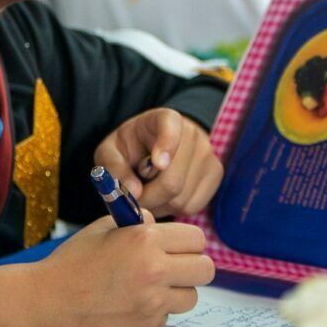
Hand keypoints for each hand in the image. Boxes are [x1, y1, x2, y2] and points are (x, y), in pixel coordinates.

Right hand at [36, 213, 213, 326]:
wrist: (48, 301)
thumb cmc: (75, 260)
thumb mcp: (106, 226)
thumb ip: (140, 223)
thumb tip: (162, 225)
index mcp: (146, 239)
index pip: (196, 238)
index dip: (187, 241)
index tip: (176, 245)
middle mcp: (156, 270)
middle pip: (205, 269)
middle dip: (192, 266)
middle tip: (173, 266)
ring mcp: (154, 302)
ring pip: (191, 296)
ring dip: (178, 291)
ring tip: (152, 287)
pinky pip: (168, 316)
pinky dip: (157, 311)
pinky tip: (133, 304)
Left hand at [94, 108, 223, 217]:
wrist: (157, 143)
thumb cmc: (131, 147)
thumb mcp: (111, 151)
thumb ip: (114, 168)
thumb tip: (133, 192)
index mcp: (165, 119)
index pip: (170, 128)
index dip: (166, 146)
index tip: (157, 163)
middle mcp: (192, 134)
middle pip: (172, 181)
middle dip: (148, 197)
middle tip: (134, 196)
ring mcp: (208, 154)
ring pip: (181, 198)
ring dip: (159, 204)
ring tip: (149, 191)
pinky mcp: (215, 174)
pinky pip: (192, 206)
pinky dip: (173, 208)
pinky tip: (164, 196)